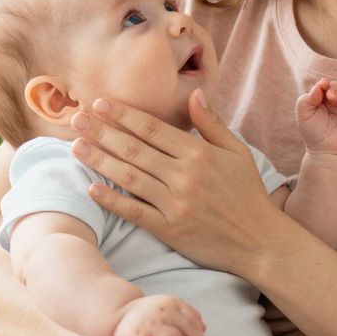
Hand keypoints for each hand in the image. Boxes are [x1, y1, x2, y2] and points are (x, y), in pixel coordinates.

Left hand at [73, 91, 290, 272]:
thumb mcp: (238, 152)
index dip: (123, 115)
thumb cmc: (249, 194)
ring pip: (129, 177)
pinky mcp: (170, 229)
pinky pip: (134, 212)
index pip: (152, 128)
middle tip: (75, 119)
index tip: (100, 103)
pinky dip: (112, 200)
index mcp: (199, 153)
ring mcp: (175, 203)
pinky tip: (92, 189)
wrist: (260, 241)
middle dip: (102, 132)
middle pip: (134, 149)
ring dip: (100, 161)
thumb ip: (212, 124)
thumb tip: (195, 94)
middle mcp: (184, 175)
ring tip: (76, 147)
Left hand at [296, 78, 336, 155]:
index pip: (324, 85)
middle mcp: (336, 102)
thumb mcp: (303, 114)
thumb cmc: (314, 134)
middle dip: (334, 87)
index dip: (324, 83)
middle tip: (330, 96)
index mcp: (322, 100)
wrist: (327, 151)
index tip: (322, 86)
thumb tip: (320, 85)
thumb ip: (306, 98)